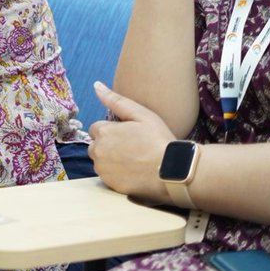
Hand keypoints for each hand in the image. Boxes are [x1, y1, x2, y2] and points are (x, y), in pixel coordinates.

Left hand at [88, 82, 174, 203]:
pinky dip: (116, 175)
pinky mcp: (110, 185)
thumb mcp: (141, 114)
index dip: (112, 131)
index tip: (129, 135)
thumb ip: (115, 100)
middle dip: (108, 145)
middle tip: (132, 148)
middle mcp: (98, 151)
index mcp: (103, 132)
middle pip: (96, 145)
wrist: (173, 171)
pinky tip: (133, 172)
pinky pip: (108, 177)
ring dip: (111, 160)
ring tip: (134, 160)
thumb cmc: (159, 140)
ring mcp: (103, 170)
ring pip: (101, 162)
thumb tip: (96, 85)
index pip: (96, 129)